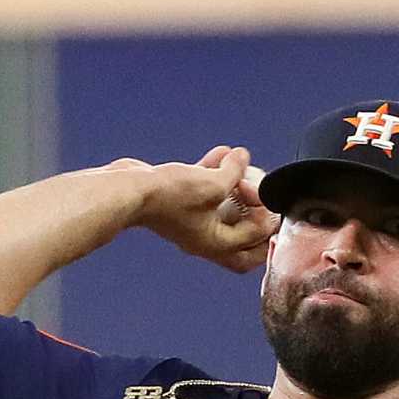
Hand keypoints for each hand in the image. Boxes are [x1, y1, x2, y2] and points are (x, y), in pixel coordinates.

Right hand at [132, 145, 276, 274]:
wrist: (129, 191)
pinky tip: (221, 153)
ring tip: (240, 166)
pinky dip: (214, 174)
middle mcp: (204, 238)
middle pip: (241, 242)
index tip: (268, 196)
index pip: (254, 239)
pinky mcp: (179, 202)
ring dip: (235, 189)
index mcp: (216, 245)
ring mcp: (191, 221)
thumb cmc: (168, 197)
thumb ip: (235, 172)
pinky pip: (204, 191)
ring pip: (223, 211)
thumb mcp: (212, 184)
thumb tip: (242, 158)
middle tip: (262, 200)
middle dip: (254, 219)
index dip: (266, 215)